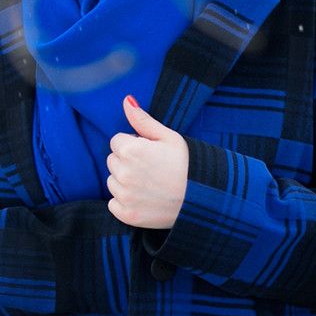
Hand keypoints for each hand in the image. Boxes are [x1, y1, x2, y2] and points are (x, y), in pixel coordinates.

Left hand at [106, 96, 188, 229]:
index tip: (150, 152)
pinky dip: (124, 201)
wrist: (203, 199)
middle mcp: (124, 173)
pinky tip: (144, 198)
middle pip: (112, 160)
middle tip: (151, 167)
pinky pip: (113, 203)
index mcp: (131, 150)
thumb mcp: (169, 137)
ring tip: (149, 183)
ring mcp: (124, 196)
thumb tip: (126, 100)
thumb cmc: (187, 164)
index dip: (133, 144)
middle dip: (127, 161)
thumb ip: (143, 120)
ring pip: (112, 181)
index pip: (116, 141)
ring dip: (124, 181)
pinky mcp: (127, 215)